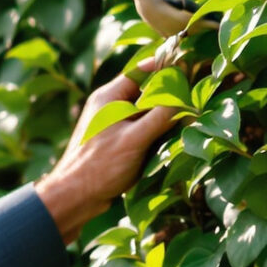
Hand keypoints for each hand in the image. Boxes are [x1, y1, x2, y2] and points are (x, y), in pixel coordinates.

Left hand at [34, 64, 179, 242]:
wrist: (75, 197)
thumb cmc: (100, 165)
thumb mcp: (135, 139)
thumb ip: (160, 118)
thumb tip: (186, 102)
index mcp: (108, 97)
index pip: (139, 72)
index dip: (162, 69)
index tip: (186, 69)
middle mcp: (109, 107)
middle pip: (144, 93)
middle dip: (167, 98)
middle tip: (192, 101)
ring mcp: (112, 125)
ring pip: (145, 114)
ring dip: (162, 119)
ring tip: (185, 122)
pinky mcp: (116, 143)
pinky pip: (141, 131)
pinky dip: (155, 134)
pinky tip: (169, 143)